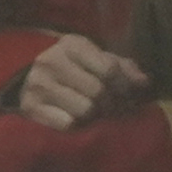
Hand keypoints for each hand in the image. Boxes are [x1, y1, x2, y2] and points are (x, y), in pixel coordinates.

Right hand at [18, 32, 147, 128]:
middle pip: (98, 91)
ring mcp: (38, 85)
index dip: (124, 86)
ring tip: (94, 113)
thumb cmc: (73, 70)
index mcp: (71, 45)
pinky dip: (76, 126)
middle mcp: (51, 61)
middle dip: (110, 103)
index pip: (109, 69)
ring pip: (84, 109)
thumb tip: (143, 83)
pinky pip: (67, 124)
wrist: (29, 80)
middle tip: (112, 108)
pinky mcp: (30, 108)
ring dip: (94, 116)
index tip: (127, 95)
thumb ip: (123, 68)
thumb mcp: (96, 60)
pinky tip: (75, 120)